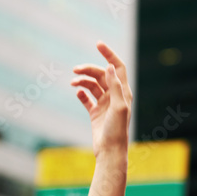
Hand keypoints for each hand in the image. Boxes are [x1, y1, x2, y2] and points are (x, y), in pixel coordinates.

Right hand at [71, 42, 131, 158]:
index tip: (98, 44)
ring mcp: (104, 104)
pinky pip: (87, 98)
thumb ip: (115, 86)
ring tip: (73, 82)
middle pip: (101, 75)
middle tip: (75, 70)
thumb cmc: (117, 130)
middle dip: (89, 70)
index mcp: (123, 92)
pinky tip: (77, 92)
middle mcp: (115, 96)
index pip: (117, 67)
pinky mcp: (95, 113)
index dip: (109, 54)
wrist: (109, 151)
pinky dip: (81, 93)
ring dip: (82, 81)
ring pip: (92, 85)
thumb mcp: (118, 107)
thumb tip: (110, 66)